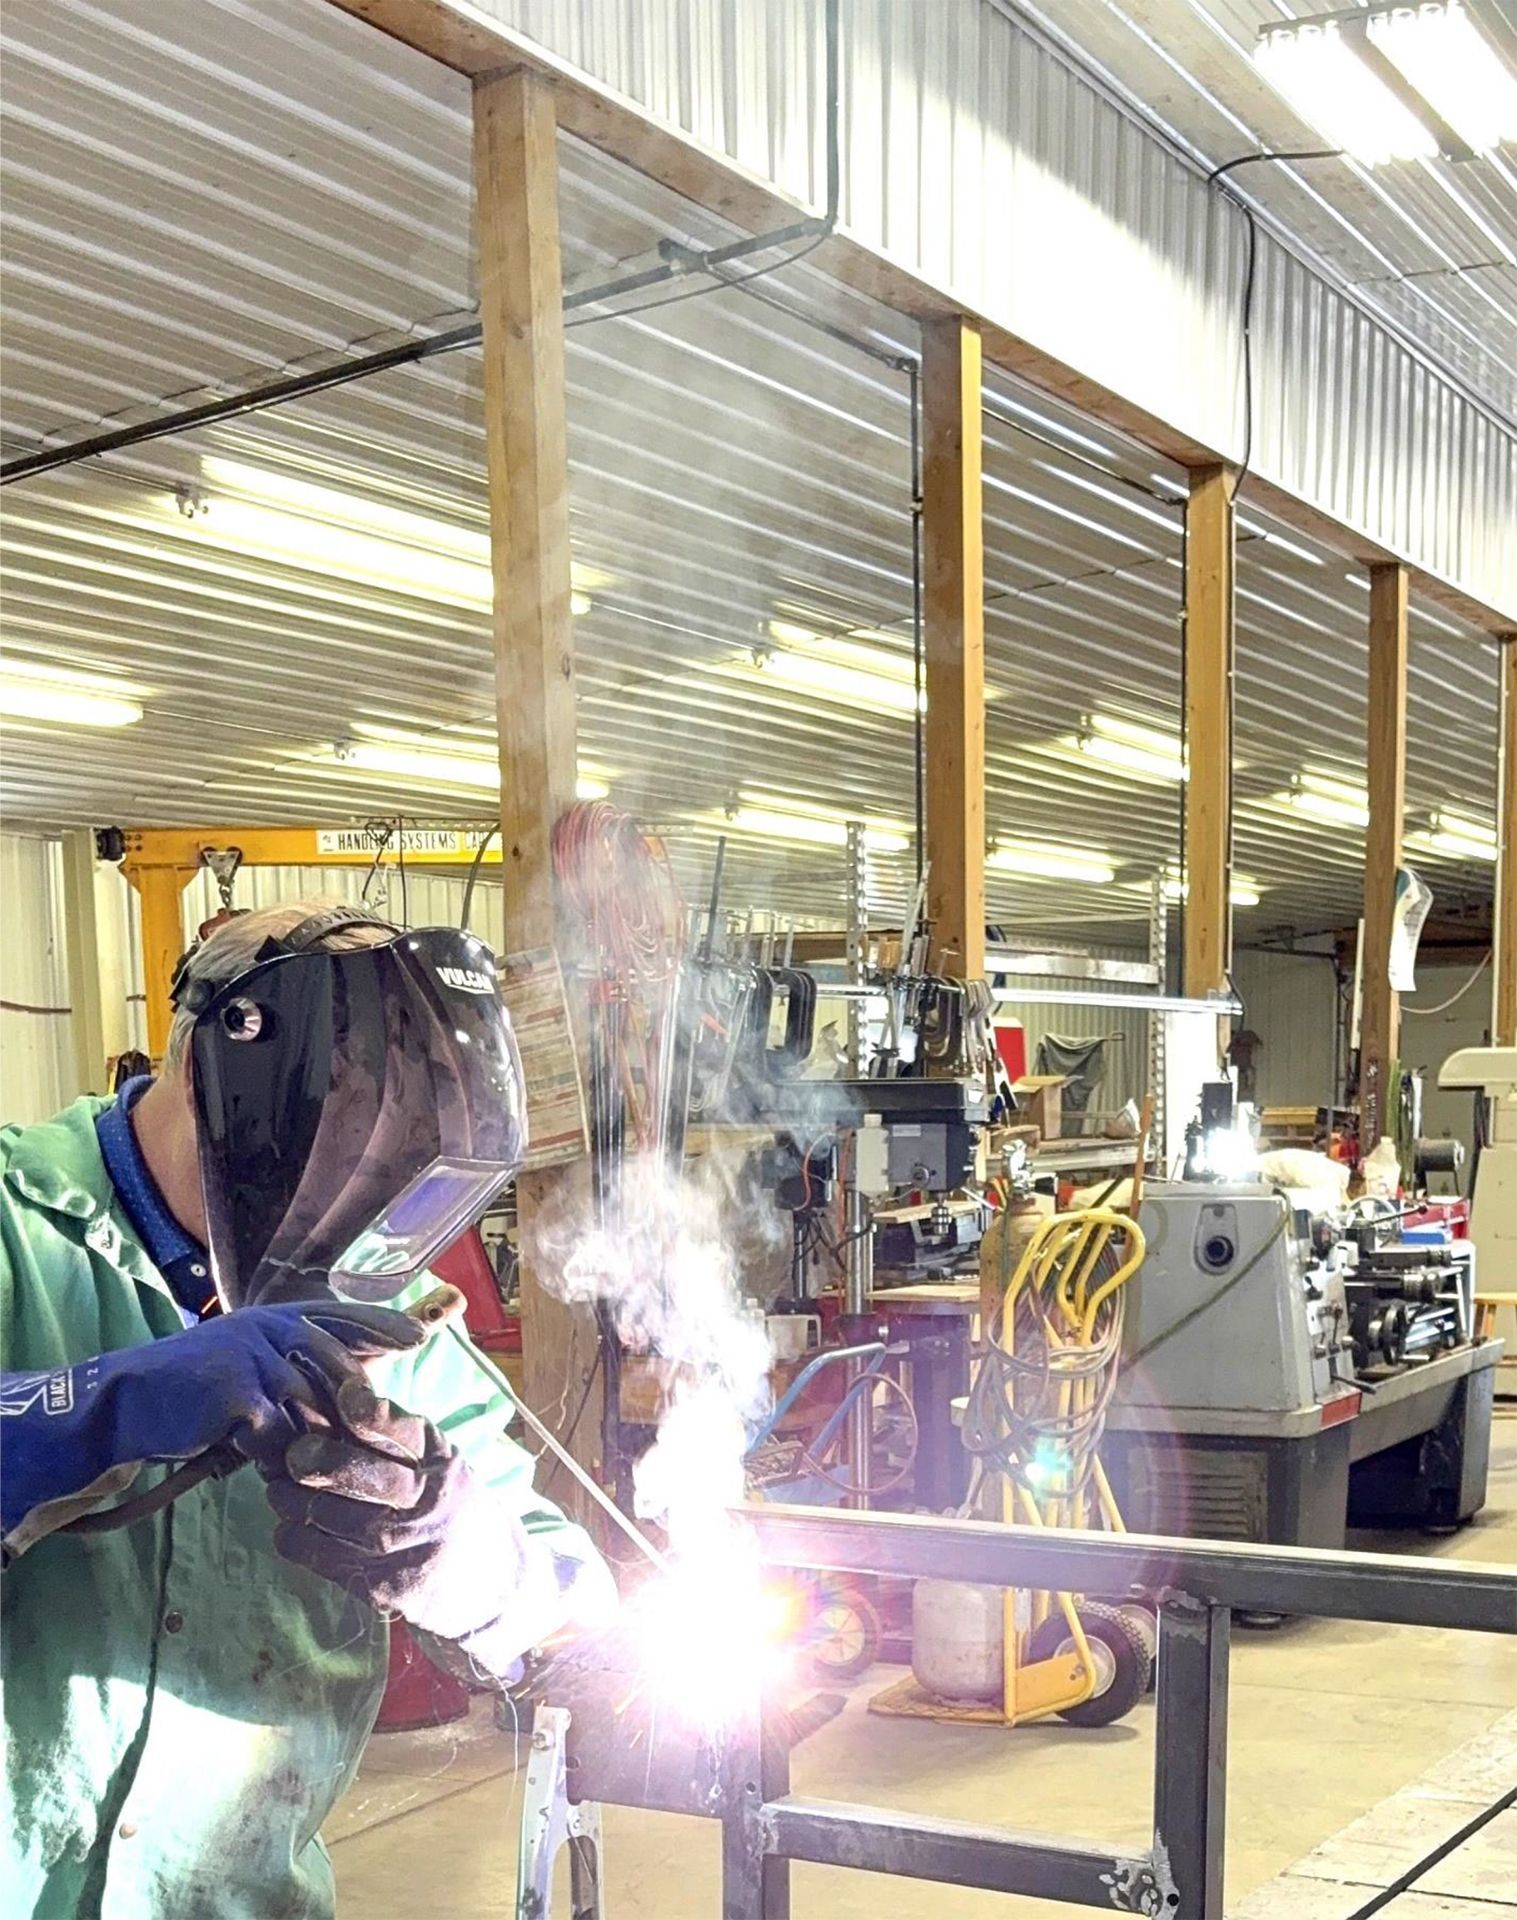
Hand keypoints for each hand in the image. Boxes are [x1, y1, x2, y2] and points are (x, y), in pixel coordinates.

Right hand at [0, 1301, 422, 1541]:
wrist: (129, 1404)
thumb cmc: (196, 1392)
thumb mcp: (250, 1363)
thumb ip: (296, 1368)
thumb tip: (356, 1384)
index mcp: (277, 1317)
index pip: (344, 1315)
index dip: (384, 1325)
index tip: (420, 1338)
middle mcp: (270, 1327)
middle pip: (341, 1368)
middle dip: (360, 1409)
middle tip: (378, 1441)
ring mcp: (254, 1356)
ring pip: (315, 1408)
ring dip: (317, 1443)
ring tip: (317, 1467)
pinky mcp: (238, 1394)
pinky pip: (281, 1435)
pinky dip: (280, 1458)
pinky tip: (272, 1471)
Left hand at [264, 1410, 604, 1681]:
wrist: (489, 1580)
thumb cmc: (451, 1503)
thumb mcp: (442, 1461)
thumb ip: (396, 1435)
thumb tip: (330, 1395)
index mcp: (443, 1462)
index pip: (406, 1431)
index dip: (371, 1412)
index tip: (344, 1395)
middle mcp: (426, 1502)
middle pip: (362, 1475)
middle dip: (319, 1458)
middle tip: (294, 1453)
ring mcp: (401, 1548)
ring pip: (325, 1515)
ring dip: (290, 1497)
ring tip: (280, 1486)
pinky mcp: (379, 1586)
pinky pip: (315, 1555)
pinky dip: (293, 1534)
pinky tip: (293, 1523)